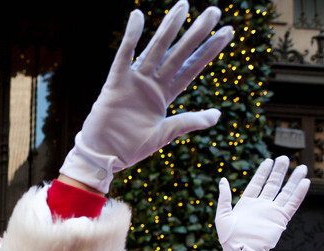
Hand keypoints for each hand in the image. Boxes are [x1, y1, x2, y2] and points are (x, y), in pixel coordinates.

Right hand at [58, 1, 232, 192]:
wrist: (104, 155)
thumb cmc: (131, 147)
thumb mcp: (165, 134)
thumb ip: (189, 121)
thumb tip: (216, 115)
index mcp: (165, 95)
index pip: (192, 67)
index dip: (209, 50)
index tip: (227, 31)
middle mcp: (153, 83)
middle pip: (179, 53)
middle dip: (196, 32)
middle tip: (213, 11)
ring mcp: (135, 81)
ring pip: (156, 49)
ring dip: (169, 27)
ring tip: (183, 6)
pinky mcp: (116, 82)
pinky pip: (124, 56)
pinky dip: (130, 37)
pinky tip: (137, 16)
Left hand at [215, 156, 308, 250]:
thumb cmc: (228, 238)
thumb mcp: (222, 215)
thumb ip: (224, 197)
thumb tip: (222, 180)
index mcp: (247, 204)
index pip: (257, 183)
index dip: (263, 172)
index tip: (269, 160)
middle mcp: (261, 206)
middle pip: (272, 185)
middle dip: (279, 172)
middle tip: (285, 158)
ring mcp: (272, 212)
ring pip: (285, 192)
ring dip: (293, 180)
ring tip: (301, 168)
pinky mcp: (280, 220)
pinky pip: (292, 204)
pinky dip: (298, 194)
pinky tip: (305, 183)